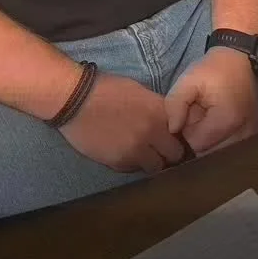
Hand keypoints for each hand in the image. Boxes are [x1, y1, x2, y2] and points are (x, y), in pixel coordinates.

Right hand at [59, 71, 186, 174]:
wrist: (74, 99)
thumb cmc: (105, 89)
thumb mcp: (138, 91)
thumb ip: (156, 108)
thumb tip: (168, 123)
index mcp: (159, 111)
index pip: (183, 132)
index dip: (178, 135)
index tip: (173, 136)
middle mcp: (153, 132)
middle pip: (175, 155)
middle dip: (169, 152)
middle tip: (159, 148)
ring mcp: (137, 150)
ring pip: (157, 167)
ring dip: (151, 161)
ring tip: (140, 152)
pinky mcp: (119, 162)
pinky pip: (134, 169)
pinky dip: (132, 163)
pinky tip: (122, 152)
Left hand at [165, 48, 257, 155]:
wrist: (240, 61)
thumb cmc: (214, 69)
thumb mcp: (189, 79)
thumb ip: (175, 104)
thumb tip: (173, 130)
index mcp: (227, 121)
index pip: (196, 145)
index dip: (186, 132)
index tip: (188, 115)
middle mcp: (243, 135)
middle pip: (210, 154)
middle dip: (199, 139)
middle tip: (198, 116)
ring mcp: (251, 138)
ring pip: (220, 154)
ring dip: (210, 141)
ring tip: (208, 119)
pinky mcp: (253, 137)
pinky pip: (231, 150)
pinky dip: (221, 141)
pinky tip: (217, 124)